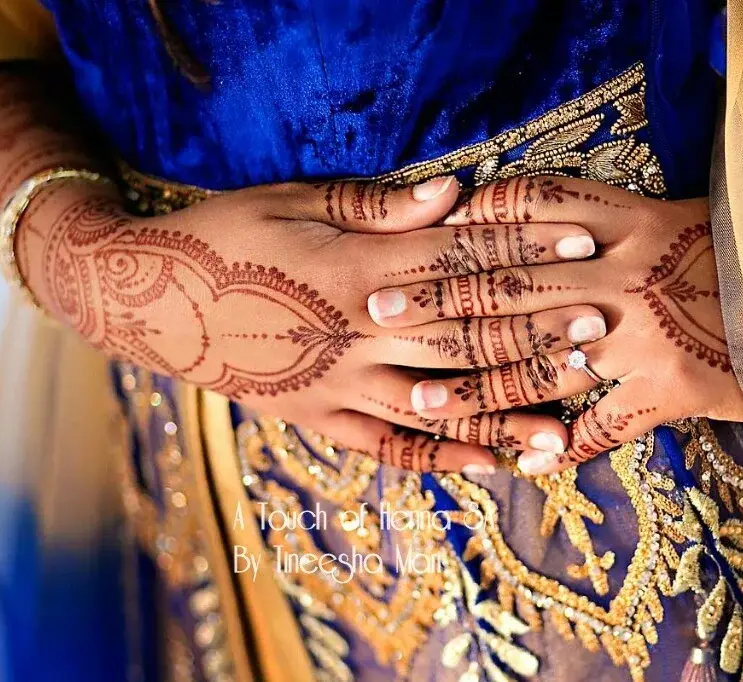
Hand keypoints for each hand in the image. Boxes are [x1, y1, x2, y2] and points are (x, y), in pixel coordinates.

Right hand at [16, 175, 604, 471]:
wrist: (144, 298)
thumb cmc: (223, 236)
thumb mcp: (292, 202)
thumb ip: (378, 207)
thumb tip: (457, 191)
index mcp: (353, 273)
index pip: (458, 263)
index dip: (525, 255)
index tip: (581, 252)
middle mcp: (353, 336)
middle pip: (461, 338)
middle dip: (534, 335)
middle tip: (598, 334)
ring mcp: (335, 386)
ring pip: (436, 404)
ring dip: (503, 411)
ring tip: (564, 424)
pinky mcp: (316, 419)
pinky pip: (387, 447)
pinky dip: (439, 456)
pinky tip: (489, 464)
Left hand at [365, 176, 742, 474]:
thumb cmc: (734, 257)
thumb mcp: (669, 217)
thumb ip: (594, 215)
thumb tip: (493, 211)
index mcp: (631, 222)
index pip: (530, 215)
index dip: (465, 228)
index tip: (409, 242)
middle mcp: (629, 275)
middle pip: (514, 288)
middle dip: (441, 304)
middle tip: (378, 316)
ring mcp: (649, 335)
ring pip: (543, 362)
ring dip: (478, 386)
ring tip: (421, 401)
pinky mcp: (674, 388)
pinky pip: (608, 426)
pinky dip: (565, 448)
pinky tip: (524, 465)